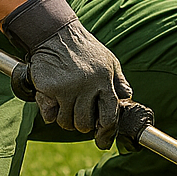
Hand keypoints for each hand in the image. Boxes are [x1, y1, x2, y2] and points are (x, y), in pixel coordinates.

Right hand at [4, 0, 131, 148]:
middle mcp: (88, 86)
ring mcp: (68, 88)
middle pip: (85, 125)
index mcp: (105, 81)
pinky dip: (49, 112)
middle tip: (78, 113)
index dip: (106, 132)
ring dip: (65, 119)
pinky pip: (49, 115)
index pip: (109, 117)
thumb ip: (119, 83)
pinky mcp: (49, 88)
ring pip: (66, 122)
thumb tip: (127, 100)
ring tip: (65, 104)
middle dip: (82, 125)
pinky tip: (51, 100)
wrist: (56, 34)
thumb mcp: (109, 61)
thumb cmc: (85, 50)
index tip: (102, 141)